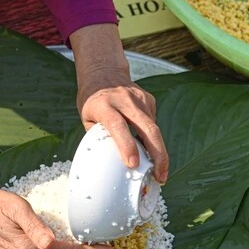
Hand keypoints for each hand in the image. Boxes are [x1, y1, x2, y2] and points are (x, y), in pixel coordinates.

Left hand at [70, 23, 168, 182]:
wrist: (104, 72)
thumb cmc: (92, 100)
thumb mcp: (87, 118)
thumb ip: (99, 136)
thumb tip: (111, 162)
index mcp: (104, 105)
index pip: (118, 126)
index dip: (126, 145)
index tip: (133, 164)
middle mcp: (125, 101)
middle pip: (148, 129)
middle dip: (158, 155)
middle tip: (161, 175)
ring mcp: (140, 99)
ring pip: (155, 129)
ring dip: (159, 152)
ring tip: (159, 171)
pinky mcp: (149, 100)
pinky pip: (152, 124)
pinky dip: (152, 139)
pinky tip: (148, 146)